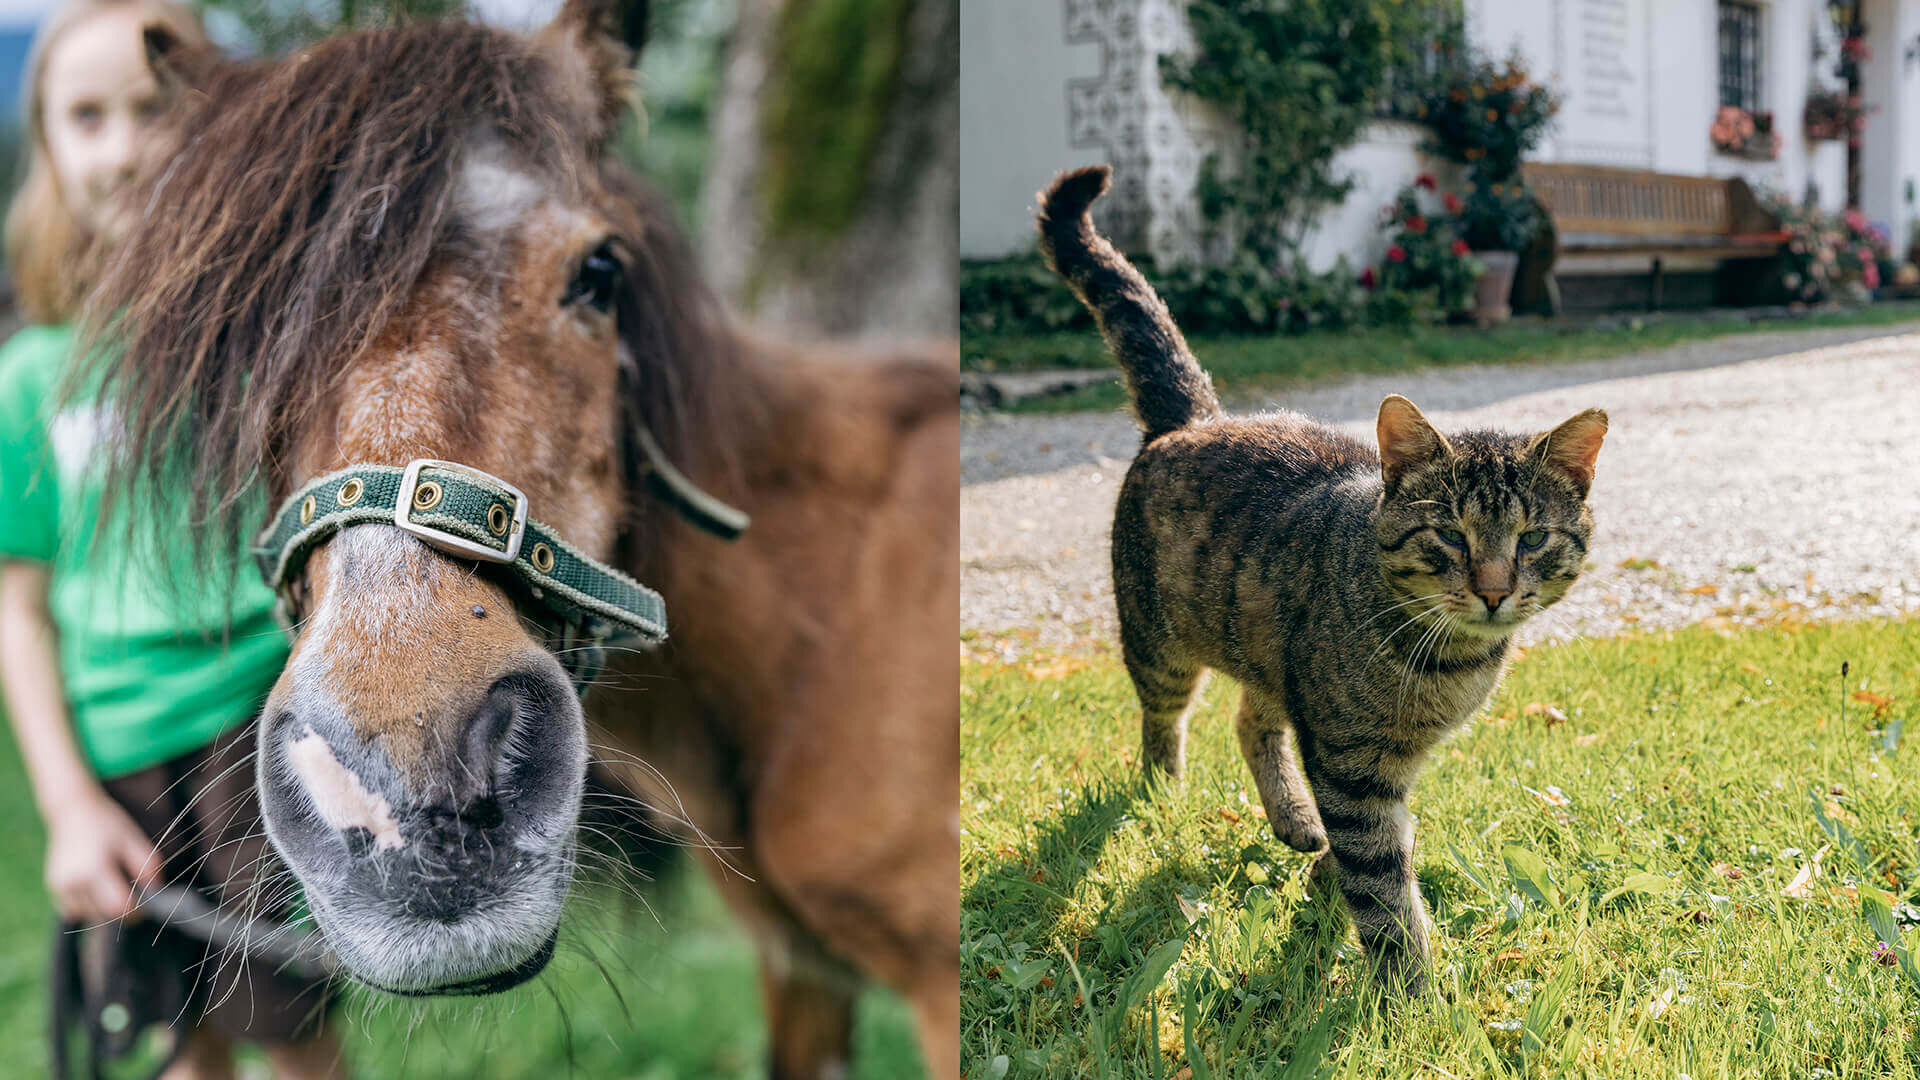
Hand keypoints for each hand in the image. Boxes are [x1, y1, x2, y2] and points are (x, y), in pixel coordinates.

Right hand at [44, 792, 164, 922]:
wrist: (73, 811)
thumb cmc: (107, 823)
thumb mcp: (134, 839)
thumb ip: (148, 865)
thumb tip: (155, 889)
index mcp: (95, 869)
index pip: (117, 907)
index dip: (136, 911)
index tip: (146, 905)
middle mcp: (74, 881)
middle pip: (103, 914)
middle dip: (121, 911)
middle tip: (132, 894)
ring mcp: (60, 885)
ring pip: (86, 915)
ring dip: (102, 910)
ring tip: (112, 888)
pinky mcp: (53, 886)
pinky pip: (71, 910)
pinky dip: (86, 906)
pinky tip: (95, 889)